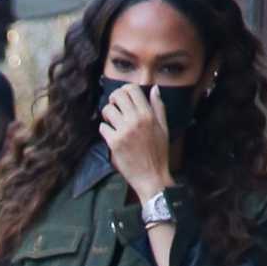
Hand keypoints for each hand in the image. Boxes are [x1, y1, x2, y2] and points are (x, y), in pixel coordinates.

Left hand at [98, 83, 170, 202]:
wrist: (151, 176)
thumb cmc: (158, 153)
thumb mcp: (164, 128)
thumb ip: (158, 107)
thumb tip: (154, 89)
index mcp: (148, 114)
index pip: (132, 89)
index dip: (124, 90)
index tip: (122, 97)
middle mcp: (136, 120)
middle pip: (117, 95)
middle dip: (113, 99)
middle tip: (114, 107)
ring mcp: (124, 131)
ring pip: (107, 110)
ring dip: (107, 114)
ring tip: (111, 120)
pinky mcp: (114, 143)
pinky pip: (102, 128)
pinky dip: (104, 129)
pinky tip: (110, 135)